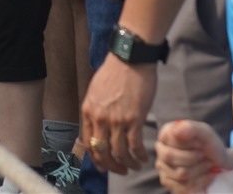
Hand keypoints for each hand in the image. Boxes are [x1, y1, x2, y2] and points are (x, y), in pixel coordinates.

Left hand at [82, 52, 157, 173]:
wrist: (130, 60)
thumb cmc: (115, 73)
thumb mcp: (96, 91)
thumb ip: (96, 109)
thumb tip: (100, 126)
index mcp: (88, 111)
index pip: (88, 142)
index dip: (96, 158)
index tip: (103, 166)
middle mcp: (99, 118)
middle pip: (102, 151)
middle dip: (111, 166)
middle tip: (121, 171)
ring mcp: (116, 119)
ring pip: (120, 152)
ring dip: (128, 163)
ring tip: (135, 166)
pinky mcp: (134, 119)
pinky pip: (135, 145)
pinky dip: (140, 155)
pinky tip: (144, 158)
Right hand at [153, 119, 231, 193]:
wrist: (220, 162)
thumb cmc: (210, 145)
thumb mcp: (205, 133)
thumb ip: (191, 128)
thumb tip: (175, 131)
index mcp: (166, 134)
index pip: (169, 140)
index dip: (188, 144)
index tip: (200, 144)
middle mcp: (160, 149)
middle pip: (170, 157)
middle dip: (194, 158)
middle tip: (204, 156)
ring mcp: (163, 166)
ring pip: (180, 173)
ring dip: (200, 170)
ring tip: (207, 166)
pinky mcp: (168, 181)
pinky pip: (182, 187)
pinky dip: (200, 182)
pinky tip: (206, 176)